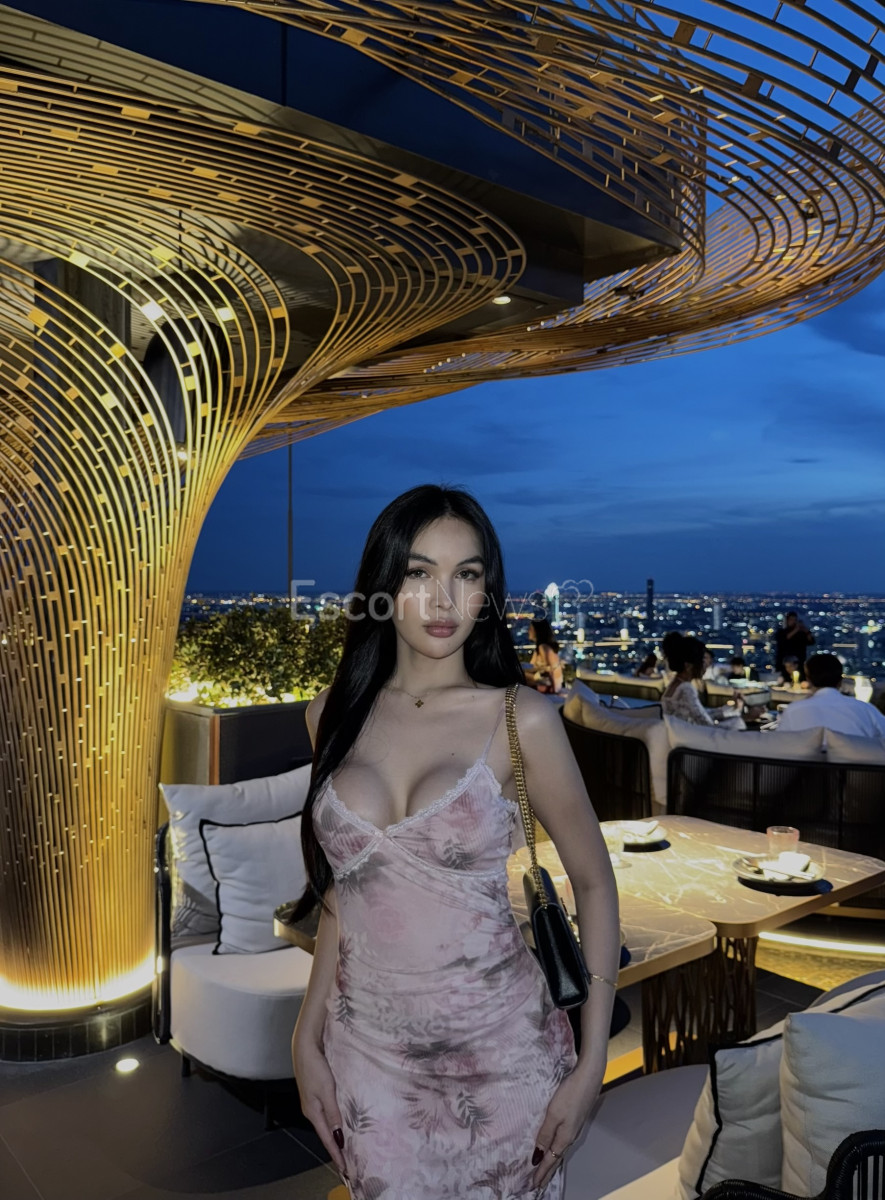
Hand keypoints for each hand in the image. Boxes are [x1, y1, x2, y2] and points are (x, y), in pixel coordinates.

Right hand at [292, 1035, 346, 1176]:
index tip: (344, 1168)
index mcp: (313, 1112)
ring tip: (346, 1146)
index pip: (326, 1138)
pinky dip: (334, 1122)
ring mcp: (313, 1101)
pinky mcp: (315, 1093)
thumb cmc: (315, 1067)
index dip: (335, 1153)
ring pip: (326, 1123)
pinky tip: (340, 1122)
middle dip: (336, 1147)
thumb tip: (338, 1135)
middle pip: (325, 1133)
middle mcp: (311, 1110)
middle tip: (347, 1161)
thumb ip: (333, 1113)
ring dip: (335, 1134)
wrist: (304, 1047)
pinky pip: (326, 1113)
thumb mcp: (326, 1090)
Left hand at [531, 1069, 600, 1188]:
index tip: (533, 1186)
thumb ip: (545, 1134)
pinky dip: (557, 1150)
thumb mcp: (553, 1113)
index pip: (550, 1160)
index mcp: (564, 1137)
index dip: (541, 1173)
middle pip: (557, 1158)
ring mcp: (574, 1128)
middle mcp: (570, 1136)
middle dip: (547, 1172)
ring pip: (561, 1150)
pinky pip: (564, 1141)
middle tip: (538, 1184)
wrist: (590, 1076)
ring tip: (545, 1170)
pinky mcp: (576, 1119)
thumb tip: (538, 1156)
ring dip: (552, 1161)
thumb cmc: (570, 1093)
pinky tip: (554, 1147)